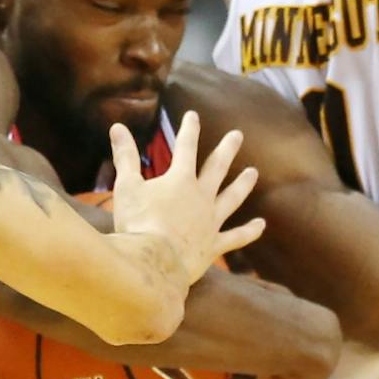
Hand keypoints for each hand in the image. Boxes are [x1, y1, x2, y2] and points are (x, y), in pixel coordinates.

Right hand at [107, 111, 264, 291]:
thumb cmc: (137, 223)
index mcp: (180, 180)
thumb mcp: (126, 186)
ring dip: (243, 184)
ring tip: (254, 173)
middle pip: (217, 167)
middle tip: (237, 135)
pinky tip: (261, 225)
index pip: (186, 147)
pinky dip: (249, 231)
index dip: (190, 130)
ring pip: (232, 198)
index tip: (194, 116)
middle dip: (227, 149)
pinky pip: (236, 237)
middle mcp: (201, 197)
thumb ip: (125, 156)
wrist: (154, 262)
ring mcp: (210, 222)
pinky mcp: (213, 246)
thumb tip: (117, 127)